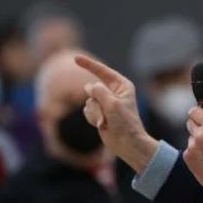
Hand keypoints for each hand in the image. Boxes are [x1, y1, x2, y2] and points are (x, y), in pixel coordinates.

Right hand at [75, 55, 157, 172]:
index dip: (89, 64)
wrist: (127, 144)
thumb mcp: (112, 103)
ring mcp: (105, 103)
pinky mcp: (100, 113)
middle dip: (96, 101)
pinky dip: (92, 118)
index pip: (102, 71)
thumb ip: (98, 91)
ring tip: (107, 121)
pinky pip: (87, 110)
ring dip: (95, 112)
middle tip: (108, 113)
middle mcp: (113, 92)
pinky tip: (102, 125)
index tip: (75, 58)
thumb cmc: (124, 122)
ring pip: (88, 101)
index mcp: (122, 85)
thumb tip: (88, 87)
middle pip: (93, 88)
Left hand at [184, 102, 202, 202]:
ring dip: (197, 139)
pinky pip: (189, 148)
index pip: (195, 110)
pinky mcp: (187, 158)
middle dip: (198, 125)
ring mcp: (192, 147)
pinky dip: (195, 151)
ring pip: (190, 136)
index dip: (198, 112)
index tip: (202, 115)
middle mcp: (199, 135)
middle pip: (190, 122)